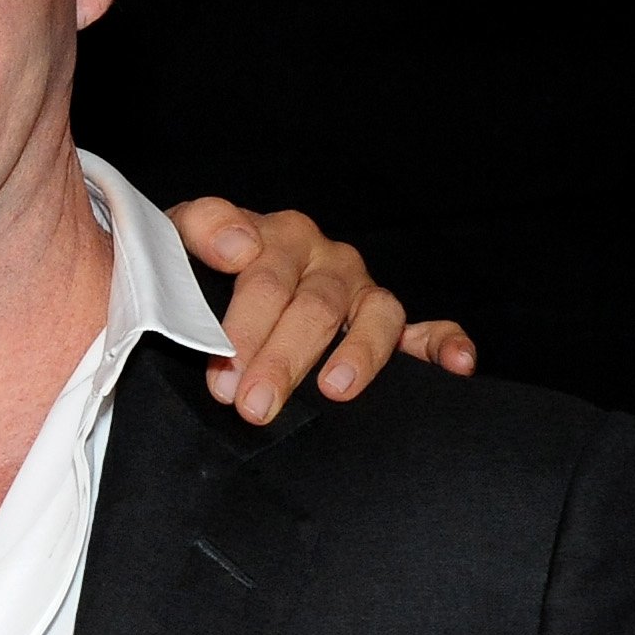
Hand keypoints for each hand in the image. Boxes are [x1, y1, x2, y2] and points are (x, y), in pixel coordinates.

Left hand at [168, 198, 476, 425]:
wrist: (206, 280)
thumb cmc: (194, 270)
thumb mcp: (177, 241)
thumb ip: (198, 228)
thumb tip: (240, 246)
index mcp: (277, 236)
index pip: (265, 276)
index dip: (244, 326)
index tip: (222, 372)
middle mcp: (325, 259)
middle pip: (313, 305)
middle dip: (282, 359)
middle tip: (251, 405)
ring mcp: (360, 290)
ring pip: (373, 316)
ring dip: (358, 355)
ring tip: (335, 390)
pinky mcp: (389, 321)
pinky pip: (427, 329)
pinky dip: (445, 343)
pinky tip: (457, 365)